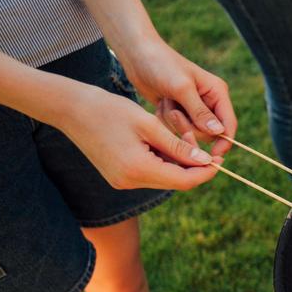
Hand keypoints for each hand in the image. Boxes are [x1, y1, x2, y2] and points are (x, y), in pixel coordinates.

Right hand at [61, 87, 218, 189]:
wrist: (71, 110)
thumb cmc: (110, 109)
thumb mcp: (149, 124)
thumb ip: (178, 146)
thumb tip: (205, 162)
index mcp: (138, 169)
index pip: (183, 180)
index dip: (205, 172)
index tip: (220, 159)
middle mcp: (130, 182)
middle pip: (175, 182)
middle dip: (194, 166)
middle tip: (204, 145)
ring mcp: (122, 182)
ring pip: (163, 177)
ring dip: (178, 162)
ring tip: (182, 136)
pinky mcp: (118, 176)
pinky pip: (150, 173)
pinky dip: (163, 160)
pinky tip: (165, 142)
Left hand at [115, 36, 236, 157]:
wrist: (138, 56)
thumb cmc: (161, 65)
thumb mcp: (181, 88)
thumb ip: (200, 111)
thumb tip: (219, 132)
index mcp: (217, 92)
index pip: (229, 123)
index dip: (224, 141)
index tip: (213, 156)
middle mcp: (209, 102)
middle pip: (208, 133)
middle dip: (189, 127)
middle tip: (174, 112)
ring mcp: (193, 108)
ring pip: (191, 132)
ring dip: (176, 122)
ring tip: (166, 102)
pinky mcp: (179, 112)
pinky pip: (177, 129)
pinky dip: (167, 120)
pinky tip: (161, 103)